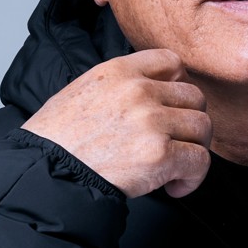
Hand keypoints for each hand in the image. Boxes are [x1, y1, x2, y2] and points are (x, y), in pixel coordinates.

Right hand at [22, 49, 212, 197]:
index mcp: (119, 71)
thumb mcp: (83, 91)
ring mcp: (151, 122)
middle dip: (189, 122)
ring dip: (194, 149)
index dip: (180, 84)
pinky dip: (193, 177)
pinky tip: (173, 186)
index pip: (172, 61)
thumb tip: (154, 94)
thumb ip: (120, 85)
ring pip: (202, 127)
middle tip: (176, 142)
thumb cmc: (58, 141)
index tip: (174, 106)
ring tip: (175, 166)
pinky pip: (200, 161)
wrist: (44, 174)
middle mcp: (139, 91)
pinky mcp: (160, 155)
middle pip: (194, 96)